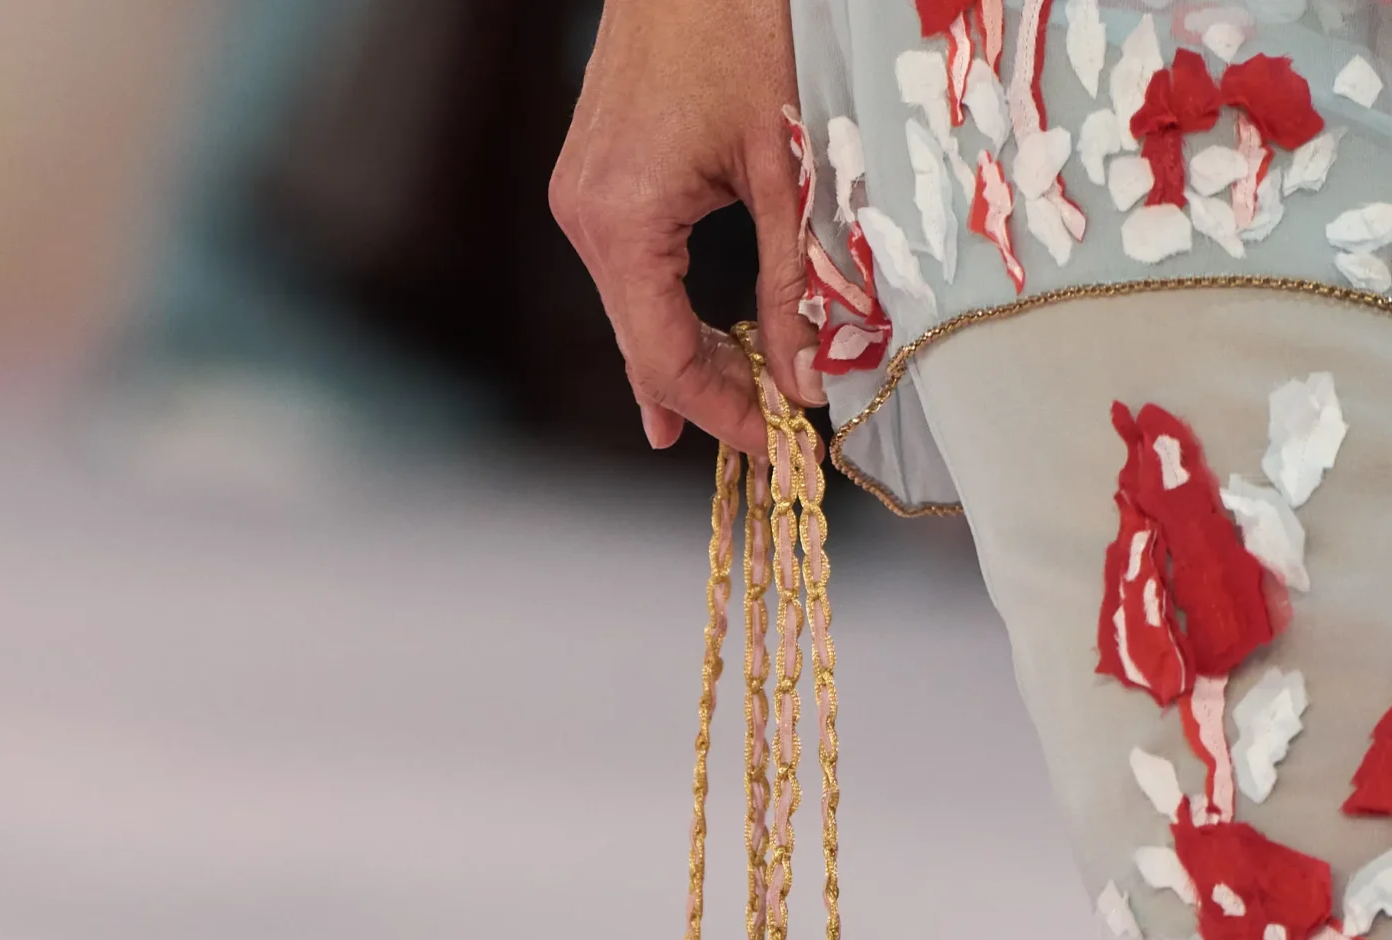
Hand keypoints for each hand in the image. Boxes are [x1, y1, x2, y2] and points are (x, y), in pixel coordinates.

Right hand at [549, 0, 824, 456]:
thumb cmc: (738, 21)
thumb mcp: (787, 166)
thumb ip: (793, 281)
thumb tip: (808, 374)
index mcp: (622, 220)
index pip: (664, 359)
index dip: (724, 413)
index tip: (777, 444)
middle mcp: (585, 215)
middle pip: (644, 346)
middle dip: (712, 394)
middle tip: (774, 433)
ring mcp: (583, 195)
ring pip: (637, 312)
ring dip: (694, 355)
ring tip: (750, 399)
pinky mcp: (596, 175)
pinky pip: (632, 270)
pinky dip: (673, 311)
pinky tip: (702, 345)